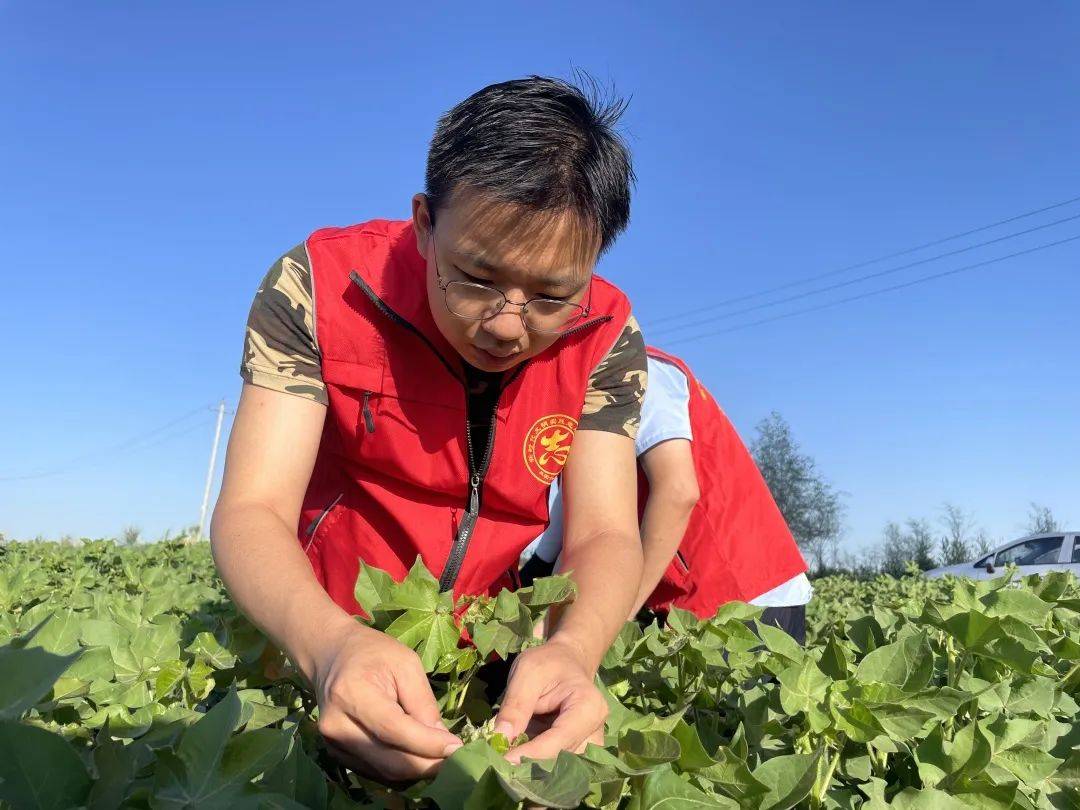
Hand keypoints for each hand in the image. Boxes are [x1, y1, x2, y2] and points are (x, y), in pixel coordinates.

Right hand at [308, 621, 461, 780]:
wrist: (331, 655)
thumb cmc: (373, 653)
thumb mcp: (406, 663)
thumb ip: (423, 702)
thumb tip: (443, 740)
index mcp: (352, 694)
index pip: (394, 730)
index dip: (428, 744)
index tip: (457, 748)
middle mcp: (337, 725)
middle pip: (389, 761)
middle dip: (427, 765)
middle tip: (456, 759)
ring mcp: (333, 744)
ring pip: (384, 772)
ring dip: (417, 770)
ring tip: (441, 758)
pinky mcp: (337, 754)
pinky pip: (376, 771)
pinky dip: (401, 768)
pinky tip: (419, 756)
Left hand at [493, 637, 608, 763]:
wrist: (567, 663)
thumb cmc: (548, 663)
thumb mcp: (527, 671)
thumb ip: (515, 704)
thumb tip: (499, 738)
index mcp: (589, 708)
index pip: (559, 741)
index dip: (530, 755)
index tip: (501, 762)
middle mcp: (594, 734)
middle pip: (562, 763)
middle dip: (530, 770)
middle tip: (498, 770)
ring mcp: (589, 748)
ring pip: (560, 774)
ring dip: (533, 777)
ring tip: (505, 773)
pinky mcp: (578, 756)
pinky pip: (557, 772)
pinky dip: (536, 774)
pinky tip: (515, 770)